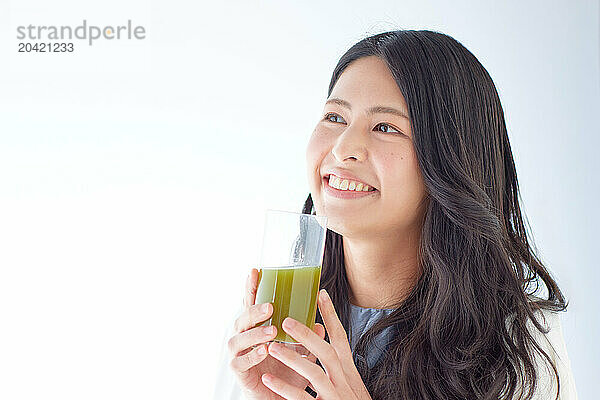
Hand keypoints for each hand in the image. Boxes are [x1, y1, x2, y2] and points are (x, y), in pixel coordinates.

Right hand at [227, 268, 325, 399]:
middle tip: (270, 307)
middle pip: (242, 318)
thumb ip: (307, 338)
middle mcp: (244, 337)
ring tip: (271, 331)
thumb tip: (321, 324)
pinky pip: (240, 362)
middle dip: (254, 311)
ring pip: (238, 339)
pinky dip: (252, 356)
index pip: (252, 304)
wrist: (279, 399)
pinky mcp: (238, 372)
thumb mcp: (301, 352)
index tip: (255, 270)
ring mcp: (238, 354)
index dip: (251, 287)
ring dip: (254, 334)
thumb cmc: (287, 372)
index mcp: (257, 327)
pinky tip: (264, 351)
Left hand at [261, 289, 372, 399]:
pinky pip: (303, 399)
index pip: (341, 339)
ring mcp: (336, 396)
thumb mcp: (350, 384)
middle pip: (327, 352)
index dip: (331, 316)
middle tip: (286, 319)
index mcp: (349, 372)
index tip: (321, 294)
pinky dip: (284, 389)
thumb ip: (338, 365)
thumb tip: (325, 337)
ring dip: (292, 358)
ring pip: (314, 373)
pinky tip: (267, 379)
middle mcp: (345, 381)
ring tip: (272, 346)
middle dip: (307, 334)